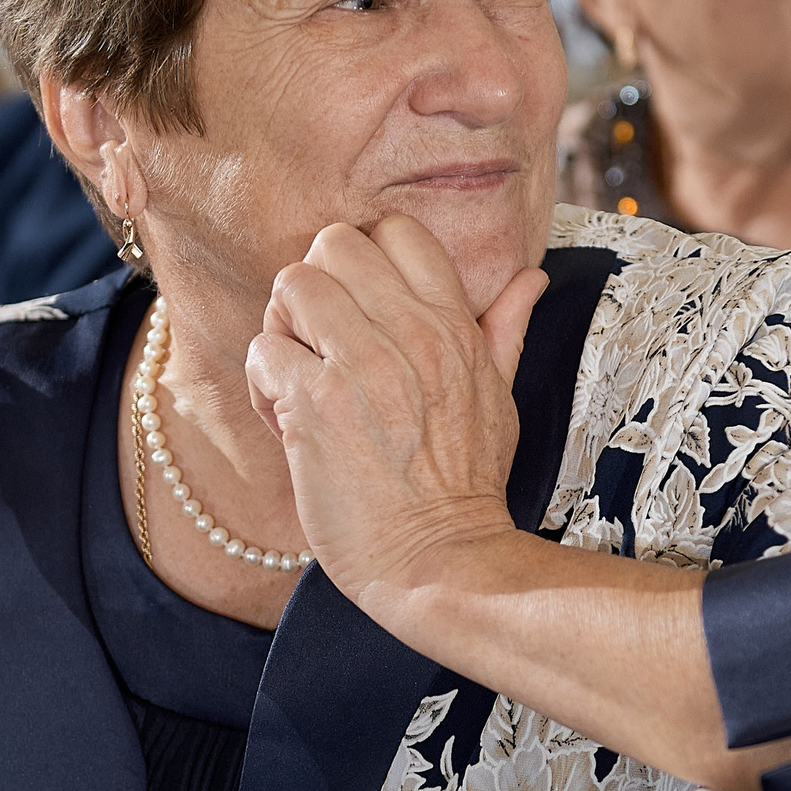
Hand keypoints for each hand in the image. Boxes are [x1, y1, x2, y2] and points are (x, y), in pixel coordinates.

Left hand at [245, 216, 548, 623]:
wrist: (441, 559)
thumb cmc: (466, 486)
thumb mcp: (500, 397)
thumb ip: (504, 330)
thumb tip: (528, 280)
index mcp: (453, 325)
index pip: (396, 231)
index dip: (364, 262)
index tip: (360, 311)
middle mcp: (410, 333)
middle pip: (332, 244)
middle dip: (315, 287)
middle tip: (319, 340)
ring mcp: (361, 366)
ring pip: (290, 285)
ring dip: (283, 330)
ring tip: (299, 378)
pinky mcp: (315, 405)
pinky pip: (262, 350)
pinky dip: (263, 384)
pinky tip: (285, 420)